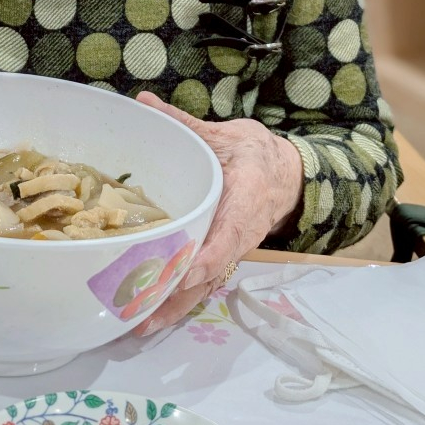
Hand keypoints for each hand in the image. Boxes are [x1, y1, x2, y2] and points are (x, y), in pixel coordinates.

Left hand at [133, 92, 303, 335]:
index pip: (229, 233)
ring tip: (138, 322)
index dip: (208, 255)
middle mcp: (242, 231)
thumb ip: (182, 122)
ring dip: (176, 305)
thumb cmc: (254, 153)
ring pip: (206, 283)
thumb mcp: (223, 134)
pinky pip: (204, 280)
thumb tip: (144, 102)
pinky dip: (180, 297)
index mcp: (246, 198)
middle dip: (179, 295)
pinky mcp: (223, 254)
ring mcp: (233, 247)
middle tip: (141, 314)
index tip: (184, 272)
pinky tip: (151, 310)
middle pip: (211, 271)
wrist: (286, 173)